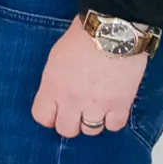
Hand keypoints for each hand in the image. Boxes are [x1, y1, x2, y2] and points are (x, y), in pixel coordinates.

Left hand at [31, 19, 147, 137]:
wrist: (111, 32)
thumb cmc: (81, 39)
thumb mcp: (55, 59)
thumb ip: (54, 82)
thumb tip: (57, 95)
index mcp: (52, 87)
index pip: (42, 117)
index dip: (49, 116)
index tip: (55, 112)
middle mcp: (72, 101)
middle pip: (66, 129)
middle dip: (70, 122)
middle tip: (77, 112)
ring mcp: (96, 106)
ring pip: (90, 131)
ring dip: (92, 121)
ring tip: (96, 108)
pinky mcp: (120, 105)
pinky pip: (114, 126)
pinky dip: (113, 120)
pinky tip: (112, 108)